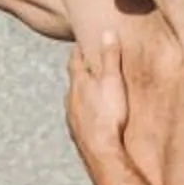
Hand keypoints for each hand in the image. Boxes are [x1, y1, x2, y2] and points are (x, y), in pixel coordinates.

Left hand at [66, 35, 130, 158]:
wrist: (101, 151)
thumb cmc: (108, 114)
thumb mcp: (113, 81)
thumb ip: (110, 57)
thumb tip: (106, 32)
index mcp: (78, 83)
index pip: (74, 61)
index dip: (77, 52)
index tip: (79, 45)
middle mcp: (70, 99)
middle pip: (72, 81)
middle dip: (79, 73)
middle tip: (85, 66)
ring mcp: (72, 117)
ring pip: (73, 101)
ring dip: (80, 95)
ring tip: (89, 92)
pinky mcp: (77, 133)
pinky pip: (78, 118)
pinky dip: (83, 113)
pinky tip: (89, 118)